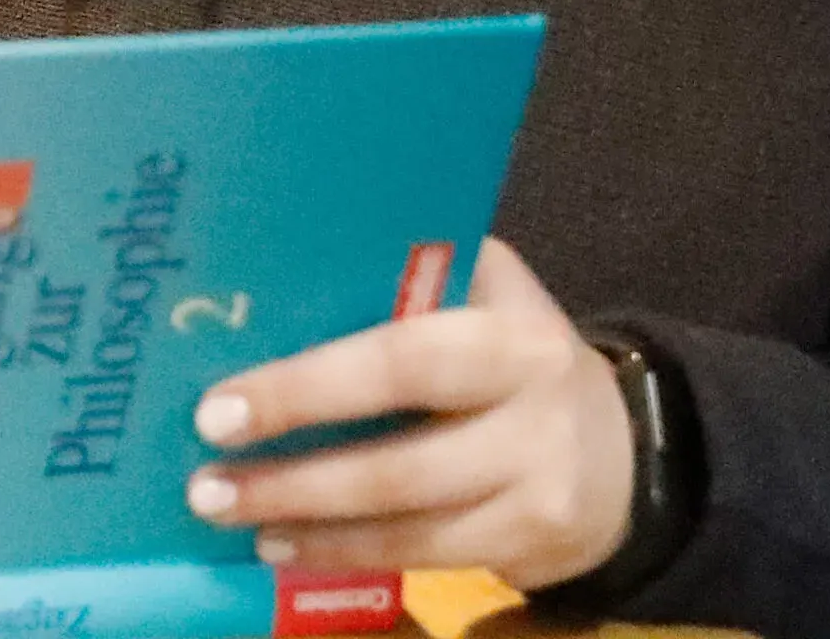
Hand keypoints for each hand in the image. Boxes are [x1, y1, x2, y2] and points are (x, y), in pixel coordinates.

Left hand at [185, 238, 634, 593]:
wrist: (625, 445)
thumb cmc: (512, 349)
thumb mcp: (479, 292)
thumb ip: (407, 281)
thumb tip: (279, 272)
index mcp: (508, 330)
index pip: (398, 359)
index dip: (306, 387)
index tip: (222, 404)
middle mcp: (531, 411)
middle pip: (400, 459)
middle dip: (294, 475)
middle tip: (203, 479)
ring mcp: (537, 489)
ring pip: (404, 521)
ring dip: (306, 521)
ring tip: (226, 512)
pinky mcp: (531, 548)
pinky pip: (424, 556)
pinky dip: (346, 552)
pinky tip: (287, 544)